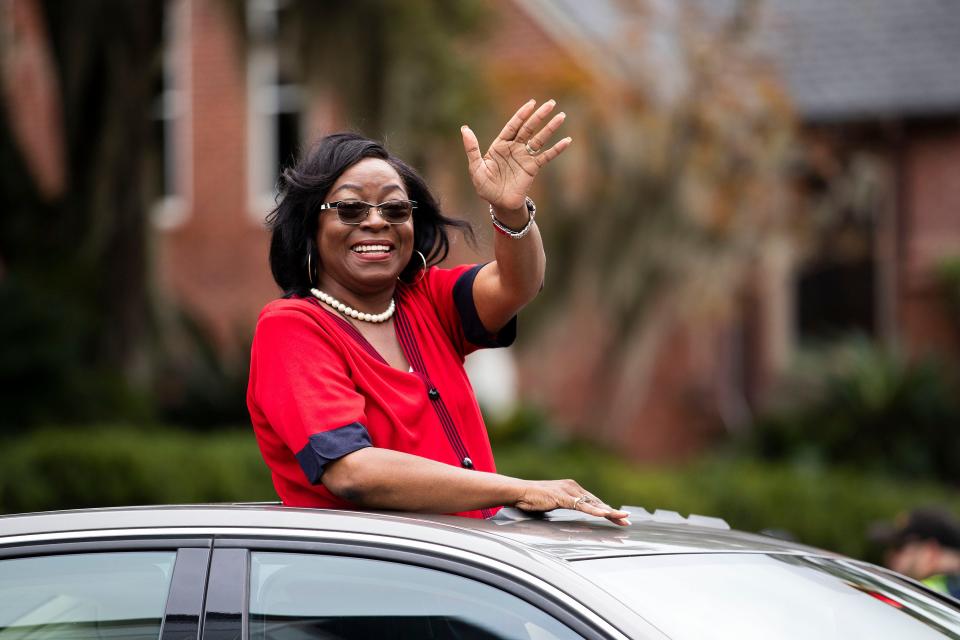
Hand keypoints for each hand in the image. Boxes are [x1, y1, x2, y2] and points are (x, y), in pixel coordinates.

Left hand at [461, 99, 571, 211]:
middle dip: (539, 116)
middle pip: (529, 128)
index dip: (522, 115)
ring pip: (540, 139)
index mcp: (500, 145)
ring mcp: (525, 157)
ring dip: (550, 128)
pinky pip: (546, 156)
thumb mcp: (476, 168)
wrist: (499, 204)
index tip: (531, 103)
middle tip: (551, 103)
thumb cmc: (485, 186)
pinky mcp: (533, 168)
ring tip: (561, 116)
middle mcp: (514, 148)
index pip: (513, 126)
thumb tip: (464, 129)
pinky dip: (556, 149)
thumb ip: (472, 149)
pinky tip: (567, 141)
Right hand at [514, 479, 631, 526]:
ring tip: (622, 518)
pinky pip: (582, 505)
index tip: (619, 518)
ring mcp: (568, 491)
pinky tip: (605, 514)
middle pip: (597, 502)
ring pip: (593, 503)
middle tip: (627, 521)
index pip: (593, 501)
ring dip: (609, 512)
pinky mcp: (562, 497)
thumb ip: (564, 508)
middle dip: (613, 512)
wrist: (517, 492)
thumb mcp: (552, 504)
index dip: (606, 510)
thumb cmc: (532, 500)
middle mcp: (572, 487)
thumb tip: (570, 517)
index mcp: (571, 488)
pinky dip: (595, 510)